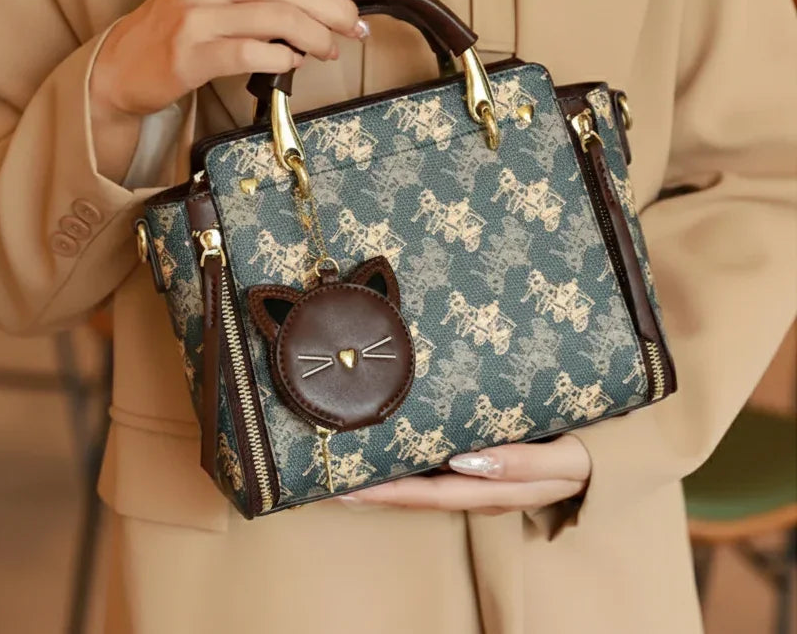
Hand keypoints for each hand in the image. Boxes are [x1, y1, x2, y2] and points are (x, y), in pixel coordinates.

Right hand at [91, 0, 405, 118]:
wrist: (122, 65)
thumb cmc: (184, 29)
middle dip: (339, 5)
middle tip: (359, 27)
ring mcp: (195, 15)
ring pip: (278, 17)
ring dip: (318, 35)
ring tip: (331, 49)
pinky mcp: (188, 54)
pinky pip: (251, 53)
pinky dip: (283, 59)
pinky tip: (294, 64)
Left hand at [337, 435, 590, 515]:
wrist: (612, 455)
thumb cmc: (590, 454)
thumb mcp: (567, 461)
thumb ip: (524, 464)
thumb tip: (467, 461)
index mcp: (495, 490)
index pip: (428, 496)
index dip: (386, 492)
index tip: (345, 485)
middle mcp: (480, 487)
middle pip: (416, 494)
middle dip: (372, 488)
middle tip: (327, 474)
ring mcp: (480, 476)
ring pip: (424, 482)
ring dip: (386, 475)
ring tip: (347, 461)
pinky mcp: (484, 460)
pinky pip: (439, 466)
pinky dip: (409, 459)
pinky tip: (389, 445)